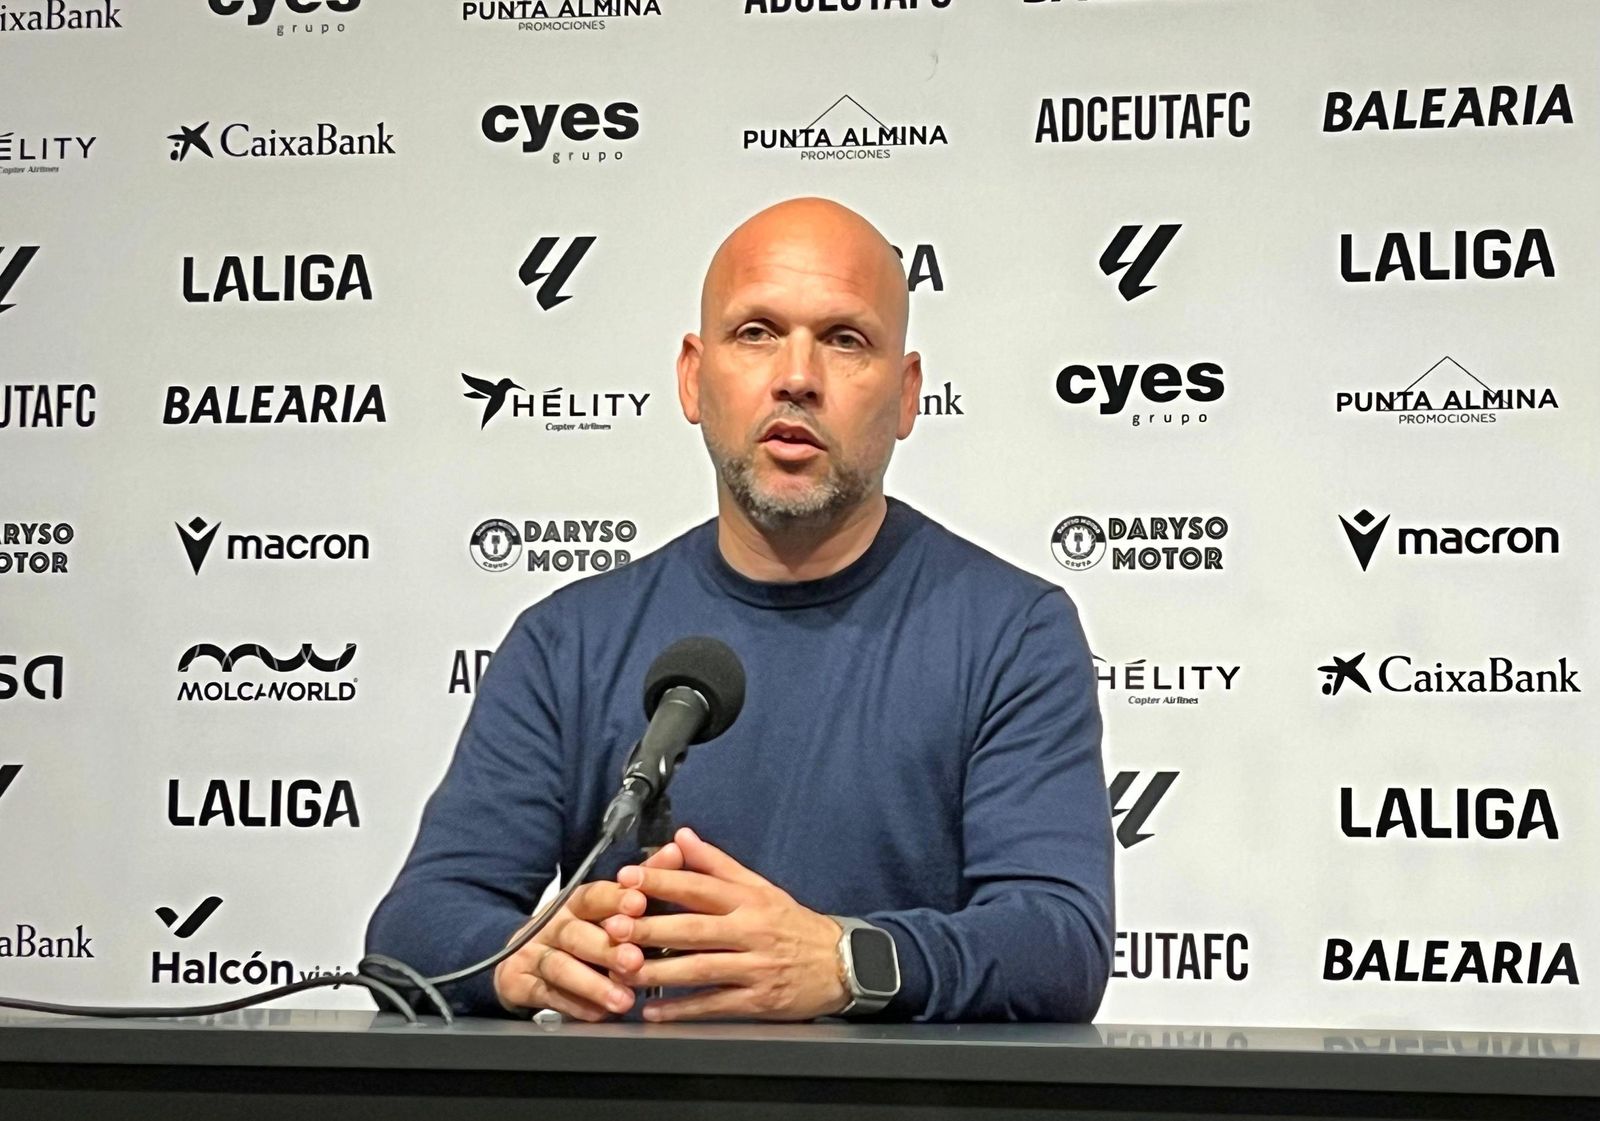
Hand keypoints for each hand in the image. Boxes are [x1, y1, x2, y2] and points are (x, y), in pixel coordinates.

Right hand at [494, 841, 684, 1020]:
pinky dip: (575, 1006)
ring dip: (593, 984)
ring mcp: (535, 954)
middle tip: (635, 961)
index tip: (639, 903)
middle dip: (606, 948)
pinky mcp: (521, 982)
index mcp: (577, 902)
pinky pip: (547, 995)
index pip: (595, 895)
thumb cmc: (582, 928)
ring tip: (623, 1000)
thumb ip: (644, 879)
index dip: (615, 898)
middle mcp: (554, 925)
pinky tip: (599, 1014)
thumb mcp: (610, 904)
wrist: (522, 956)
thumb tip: (677, 849)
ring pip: (561, 968)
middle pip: (577, 933)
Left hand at [603, 827, 849, 1021]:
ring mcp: (755, 968)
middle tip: (615, 928)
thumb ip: (717, 864)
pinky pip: (714, 1006)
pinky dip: (682, 1010)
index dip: (661, 883)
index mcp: (749, 900)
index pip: (699, 887)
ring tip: (624, 971)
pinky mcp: (758, 1001)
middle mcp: (751, 931)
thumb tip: (682, 837)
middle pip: (694, 929)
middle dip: (651, 929)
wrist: (840, 964)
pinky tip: (654, 1011)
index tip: (628, 880)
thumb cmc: (792, 924)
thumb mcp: (760, 887)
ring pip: (700, 969)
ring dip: (659, 972)